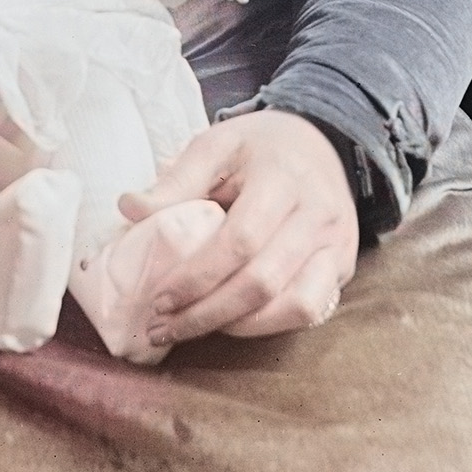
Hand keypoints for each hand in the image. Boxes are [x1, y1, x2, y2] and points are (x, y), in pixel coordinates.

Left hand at [118, 109, 358, 345]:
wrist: (322, 142)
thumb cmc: (260, 147)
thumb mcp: (216, 144)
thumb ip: (177, 179)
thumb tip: (129, 208)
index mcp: (282, 178)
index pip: (240, 241)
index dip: (197, 277)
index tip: (159, 299)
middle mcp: (318, 214)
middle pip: (263, 282)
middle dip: (207, 313)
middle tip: (162, 327)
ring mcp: (336, 244)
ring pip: (293, 306)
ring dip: (237, 328)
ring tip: (190, 330)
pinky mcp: (342, 266)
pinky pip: (310, 311)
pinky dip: (269, 325)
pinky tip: (232, 324)